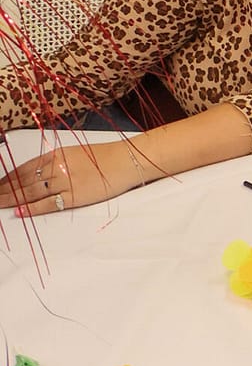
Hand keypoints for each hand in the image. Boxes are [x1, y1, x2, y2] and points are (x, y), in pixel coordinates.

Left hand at [0, 138, 151, 215]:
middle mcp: (57, 167)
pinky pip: (48, 203)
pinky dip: (31, 208)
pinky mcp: (74, 196)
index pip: (24, 168)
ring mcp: (65, 182)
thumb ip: (56, 162)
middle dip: (4, 190)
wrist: (126, 161)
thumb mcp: (76, 153)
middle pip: (23, 181)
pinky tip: (20, 212)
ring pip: (31, 192)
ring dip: (12, 200)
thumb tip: (37, 174)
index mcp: (57, 154)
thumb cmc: (104, 156)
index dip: (8, 178)